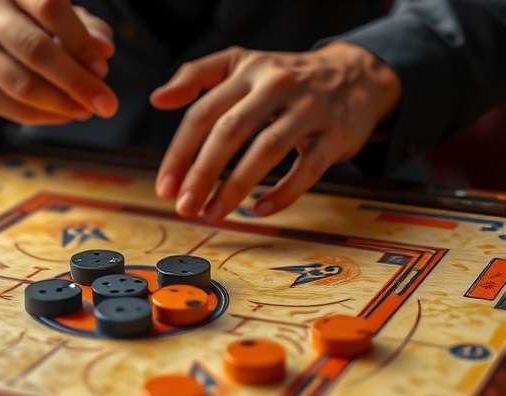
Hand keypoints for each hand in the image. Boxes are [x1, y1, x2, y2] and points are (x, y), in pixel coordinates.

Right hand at [0, 0, 117, 124]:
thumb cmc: (36, 25)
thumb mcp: (65, 17)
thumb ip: (88, 31)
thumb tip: (103, 52)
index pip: (49, 8)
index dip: (79, 41)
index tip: (103, 69)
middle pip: (35, 50)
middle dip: (76, 82)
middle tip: (106, 104)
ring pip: (23, 86)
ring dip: (62, 104)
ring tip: (86, 110)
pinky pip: (15, 110)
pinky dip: (47, 117)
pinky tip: (66, 115)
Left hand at [151, 43, 400, 219]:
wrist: (356, 75)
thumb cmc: (284, 77)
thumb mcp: (240, 64)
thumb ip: (196, 76)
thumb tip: (157, 99)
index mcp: (248, 71)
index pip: (204, 113)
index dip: (180, 153)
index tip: (164, 187)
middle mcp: (277, 85)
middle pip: (230, 131)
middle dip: (202, 173)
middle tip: (184, 207)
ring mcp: (309, 109)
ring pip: (266, 149)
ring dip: (235, 187)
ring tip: (212, 214)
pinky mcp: (336, 135)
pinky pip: (306, 170)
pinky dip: (281, 194)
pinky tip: (256, 211)